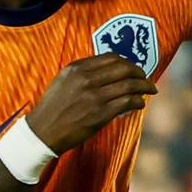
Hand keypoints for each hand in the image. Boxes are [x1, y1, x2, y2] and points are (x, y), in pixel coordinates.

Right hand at [24, 54, 157, 152]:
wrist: (40, 134)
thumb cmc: (52, 109)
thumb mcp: (63, 81)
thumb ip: (84, 73)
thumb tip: (110, 71)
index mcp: (77, 68)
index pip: (111, 57)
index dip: (127, 62)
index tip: (133, 68)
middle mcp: (86, 79)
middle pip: (124, 68)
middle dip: (139, 72)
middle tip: (146, 78)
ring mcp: (93, 96)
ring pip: (129, 85)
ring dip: (144, 86)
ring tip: (150, 90)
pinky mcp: (99, 114)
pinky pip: (127, 102)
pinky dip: (138, 101)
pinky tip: (140, 103)